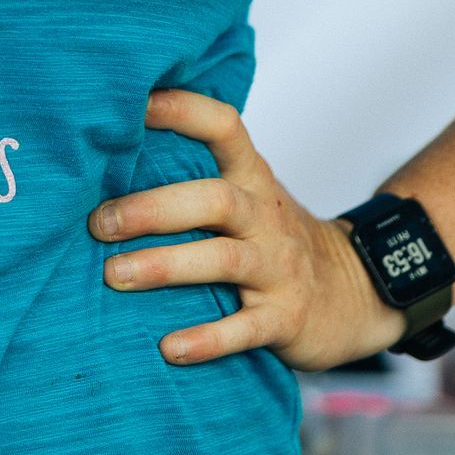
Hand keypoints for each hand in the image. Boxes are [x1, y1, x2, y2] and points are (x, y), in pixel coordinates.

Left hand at [89, 87, 404, 370]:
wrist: (355, 293)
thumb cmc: (273, 239)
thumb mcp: (248, 197)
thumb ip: (196, 177)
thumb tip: (105, 158)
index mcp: (252, 178)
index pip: (224, 127)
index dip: (182, 111)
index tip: (131, 105)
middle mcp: (265, 217)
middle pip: (215, 199)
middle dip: (154, 208)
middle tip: (99, 223)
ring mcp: (278, 268)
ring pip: (224, 260)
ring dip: (166, 266)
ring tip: (114, 275)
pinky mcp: (286, 318)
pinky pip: (245, 329)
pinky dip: (207, 339)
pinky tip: (169, 349)